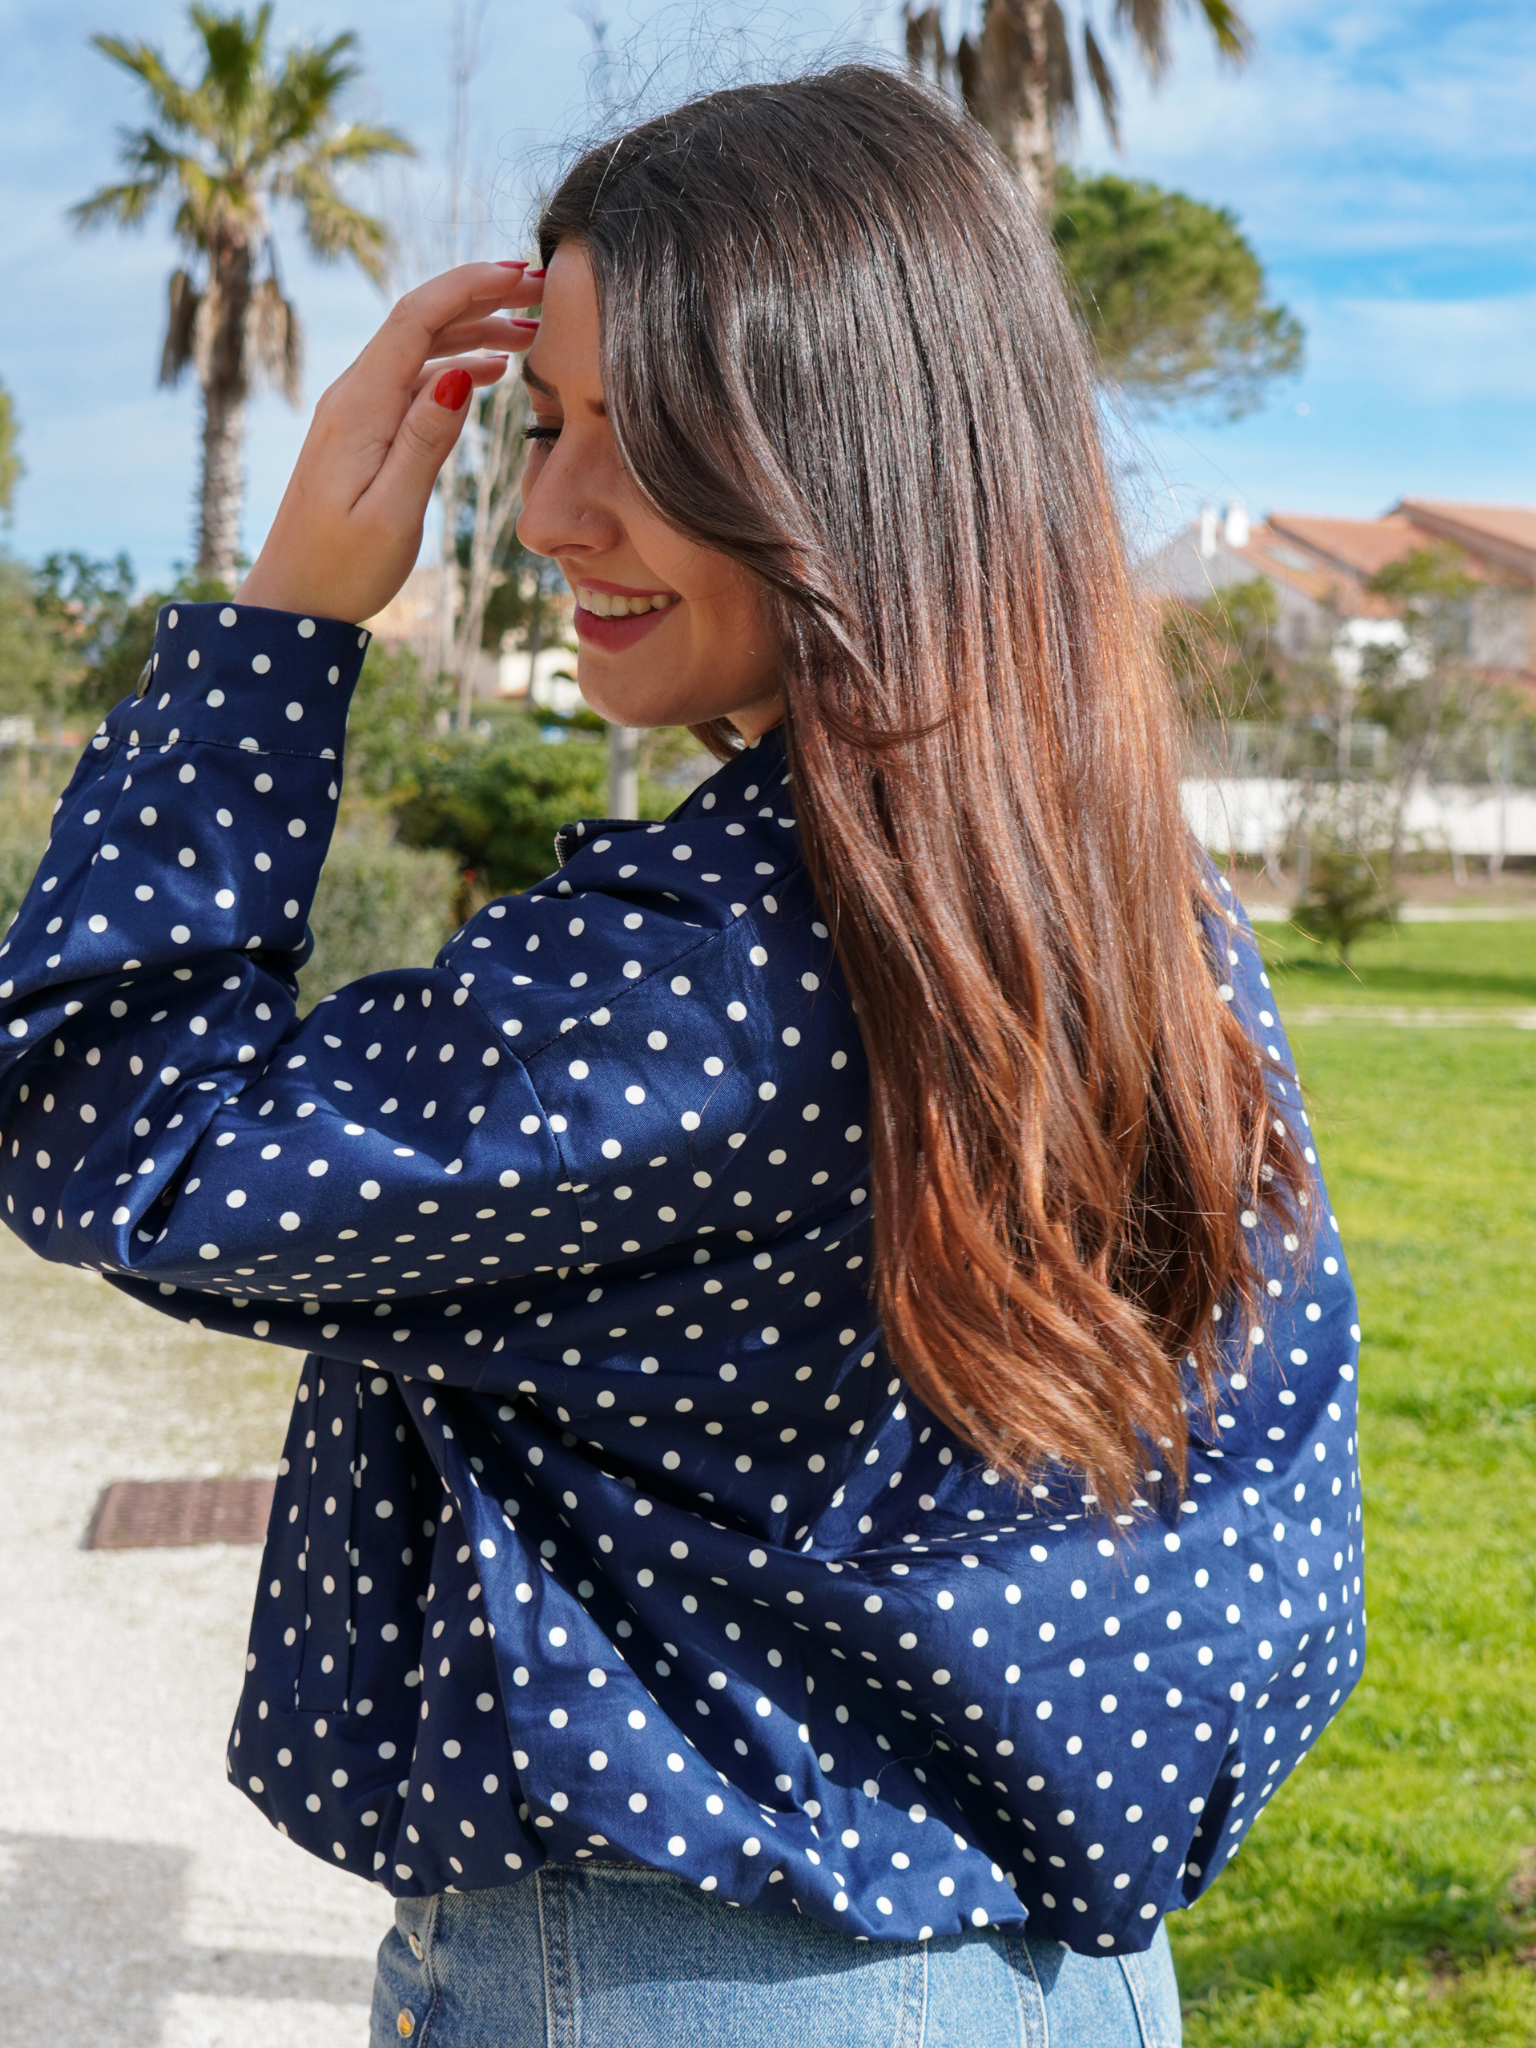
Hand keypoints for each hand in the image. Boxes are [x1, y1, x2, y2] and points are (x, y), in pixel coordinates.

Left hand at [238, 262, 541, 624]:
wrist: (293, 600)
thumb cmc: (344, 567)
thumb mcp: (393, 512)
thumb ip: (426, 441)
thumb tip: (461, 375)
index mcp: (360, 407)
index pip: (415, 319)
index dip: (468, 287)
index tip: (519, 273)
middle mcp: (353, 396)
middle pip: (419, 321)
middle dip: (479, 297)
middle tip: (540, 292)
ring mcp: (355, 410)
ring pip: (418, 348)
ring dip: (472, 330)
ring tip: (530, 332)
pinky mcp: (362, 431)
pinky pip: (412, 379)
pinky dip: (456, 364)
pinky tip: (492, 372)